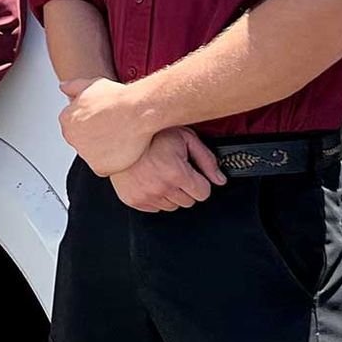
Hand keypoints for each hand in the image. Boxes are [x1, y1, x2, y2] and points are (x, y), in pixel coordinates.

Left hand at [59, 77, 153, 176]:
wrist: (136, 111)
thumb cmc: (117, 98)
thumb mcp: (91, 84)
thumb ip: (73, 87)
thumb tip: (63, 88)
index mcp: (67, 120)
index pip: (75, 127)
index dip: (91, 123)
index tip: (103, 120)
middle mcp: (72, 138)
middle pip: (83, 142)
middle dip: (96, 137)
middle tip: (113, 128)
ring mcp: (85, 154)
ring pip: (93, 155)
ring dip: (104, 150)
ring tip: (120, 136)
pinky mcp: (99, 167)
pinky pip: (103, 167)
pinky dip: (112, 162)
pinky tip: (122, 148)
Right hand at [111, 127, 225, 212]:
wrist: (121, 134)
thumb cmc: (153, 133)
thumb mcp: (186, 138)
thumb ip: (207, 160)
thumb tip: (220, 179)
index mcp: (176, 173)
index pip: (203, 193)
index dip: (201, 183)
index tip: (193, 175)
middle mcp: (160, 187)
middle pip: (188, 202)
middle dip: (187, 188)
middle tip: (176, 171)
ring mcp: (145, 195)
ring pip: (172, 206)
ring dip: (171, 193)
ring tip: (162, 174)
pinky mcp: (132, 200)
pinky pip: (154, 208)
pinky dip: (155, 197)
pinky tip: (151, 180)